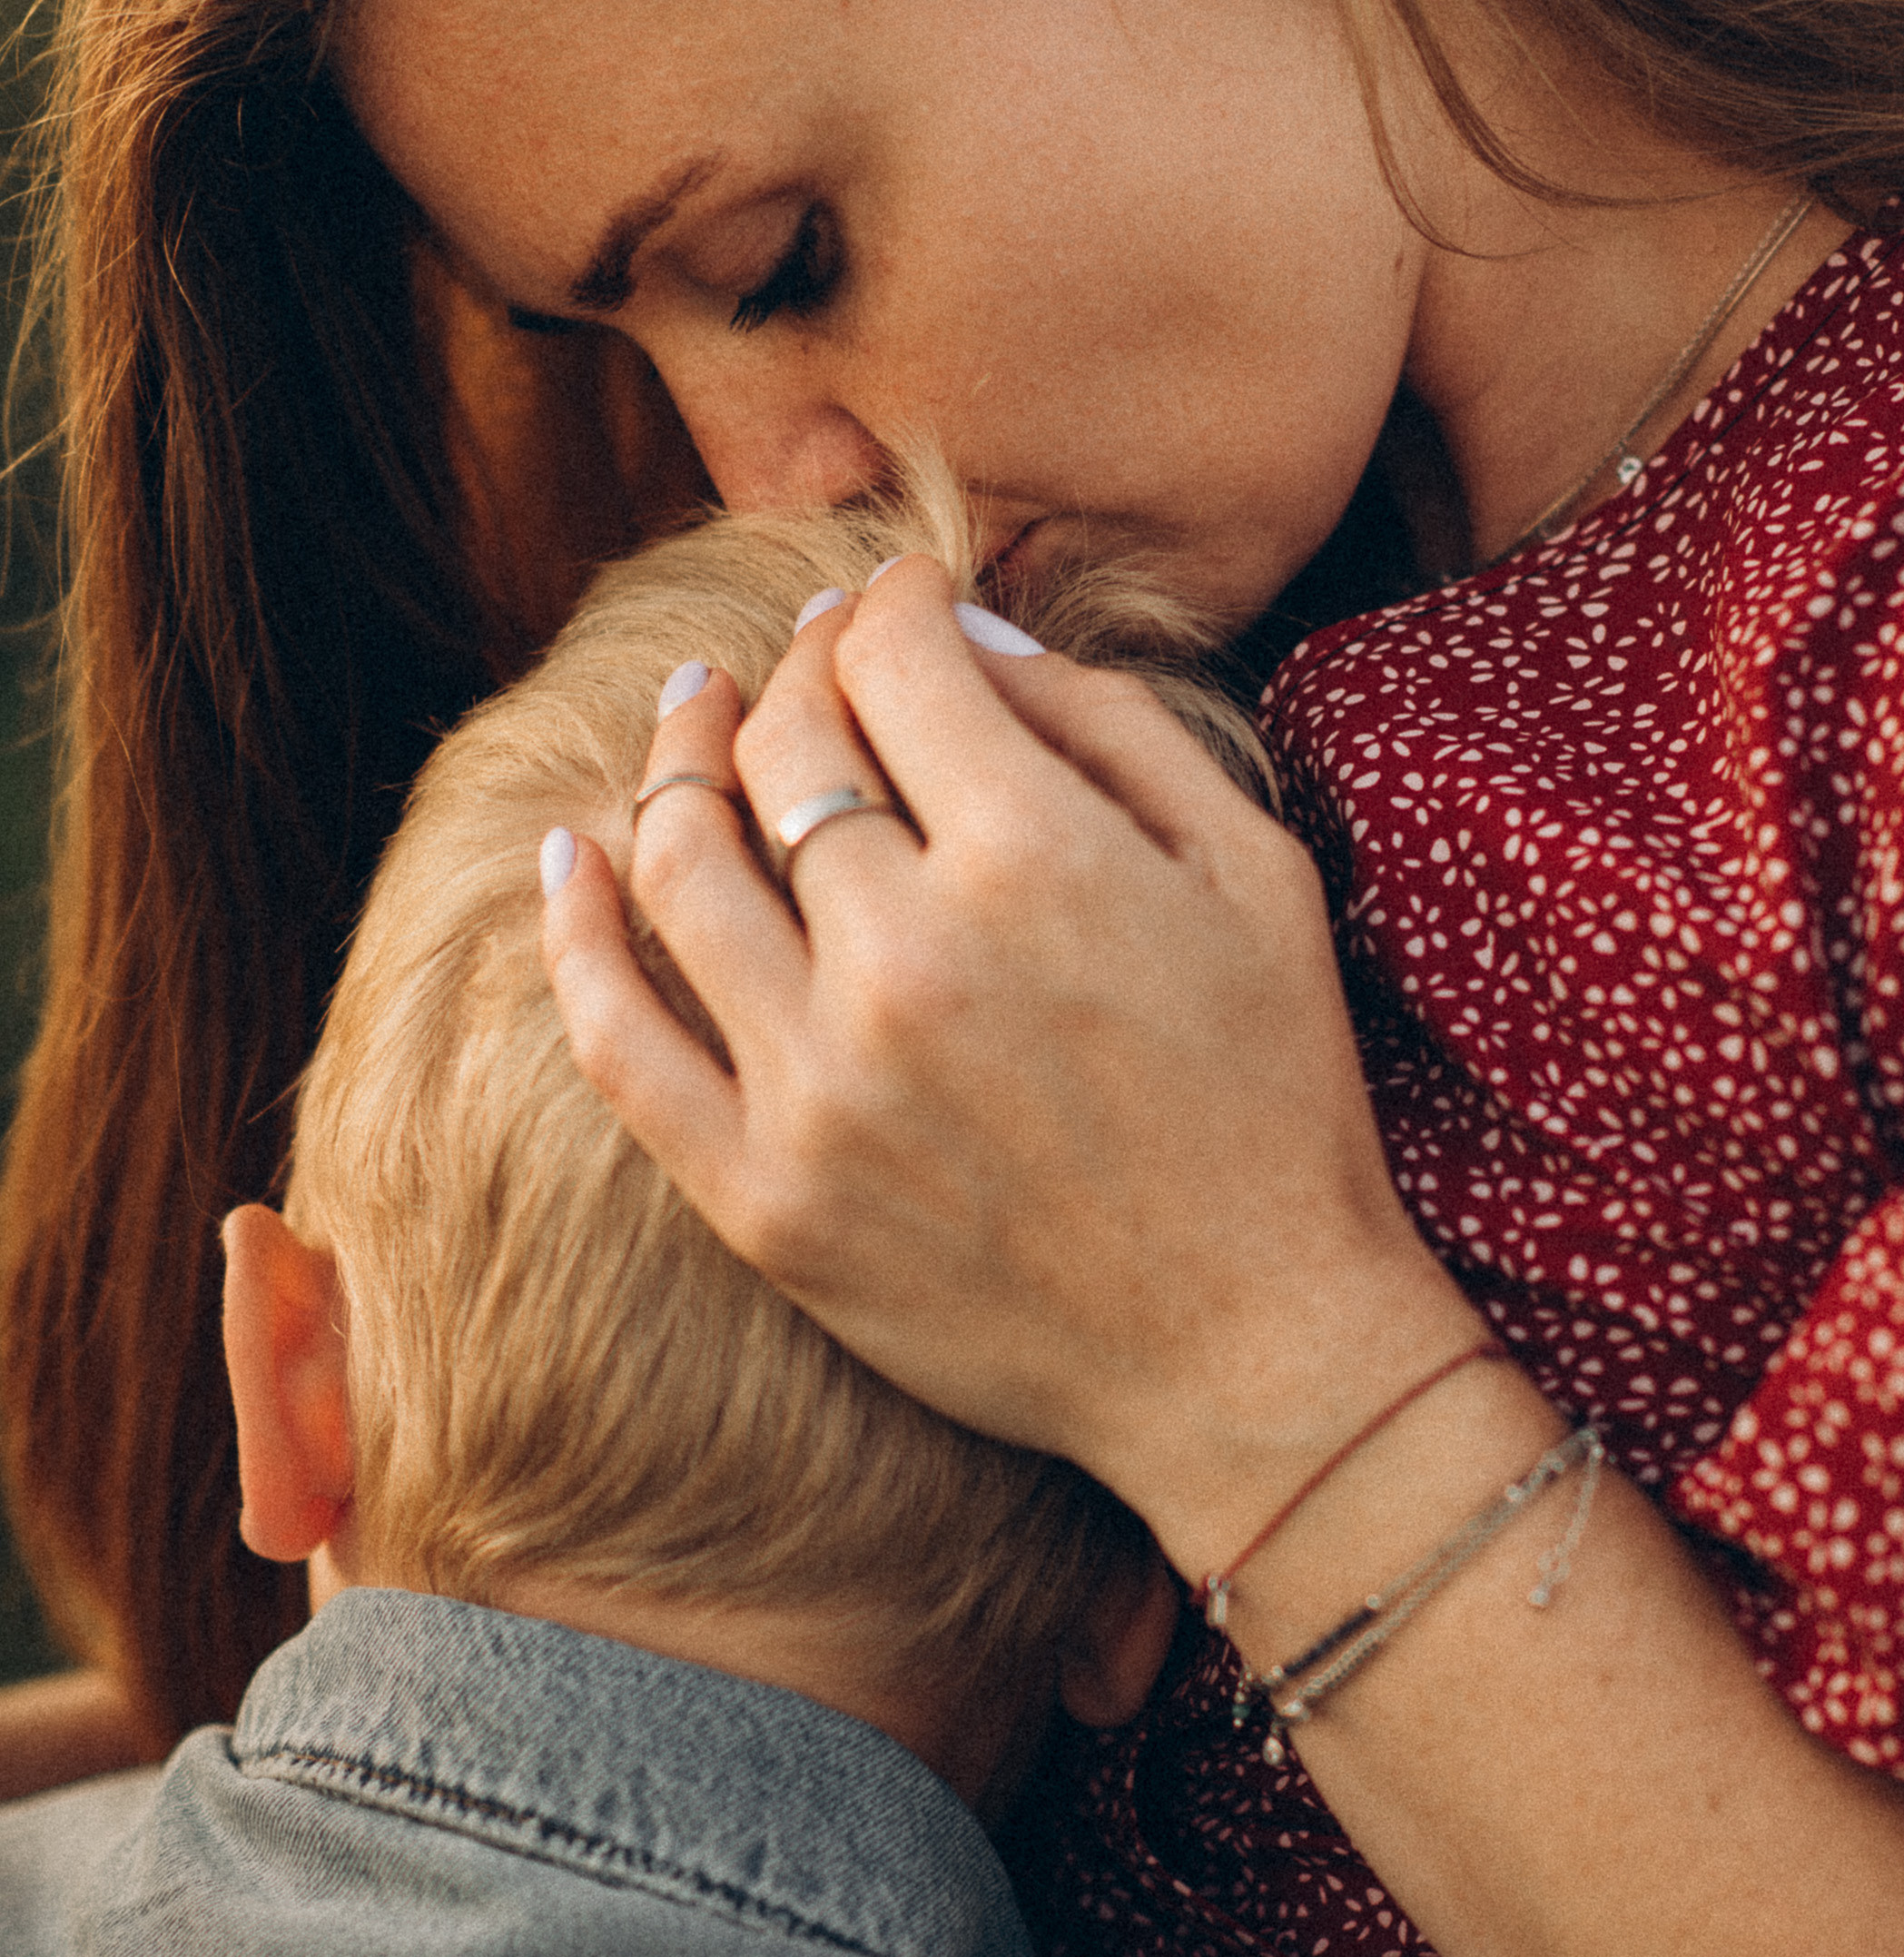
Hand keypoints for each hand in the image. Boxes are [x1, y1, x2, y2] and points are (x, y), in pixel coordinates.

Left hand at [542, 559, 1473, 1559]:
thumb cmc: (1277, 1103)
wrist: (1253, 1356)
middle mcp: (906, 961)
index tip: (902, 600)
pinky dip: (577, 931)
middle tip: (815, 650)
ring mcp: (817, 1087)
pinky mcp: (762, 1198)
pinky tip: (572, 856)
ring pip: (679, 863)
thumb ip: (1112, 727)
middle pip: (785, 746)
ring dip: (675, 757)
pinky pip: (618, 1040)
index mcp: (1036, 862)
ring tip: (695, 713)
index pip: (896, 661)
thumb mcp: (1255, 874)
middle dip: (799, 664)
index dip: (892, 601)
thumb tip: (968, 638)